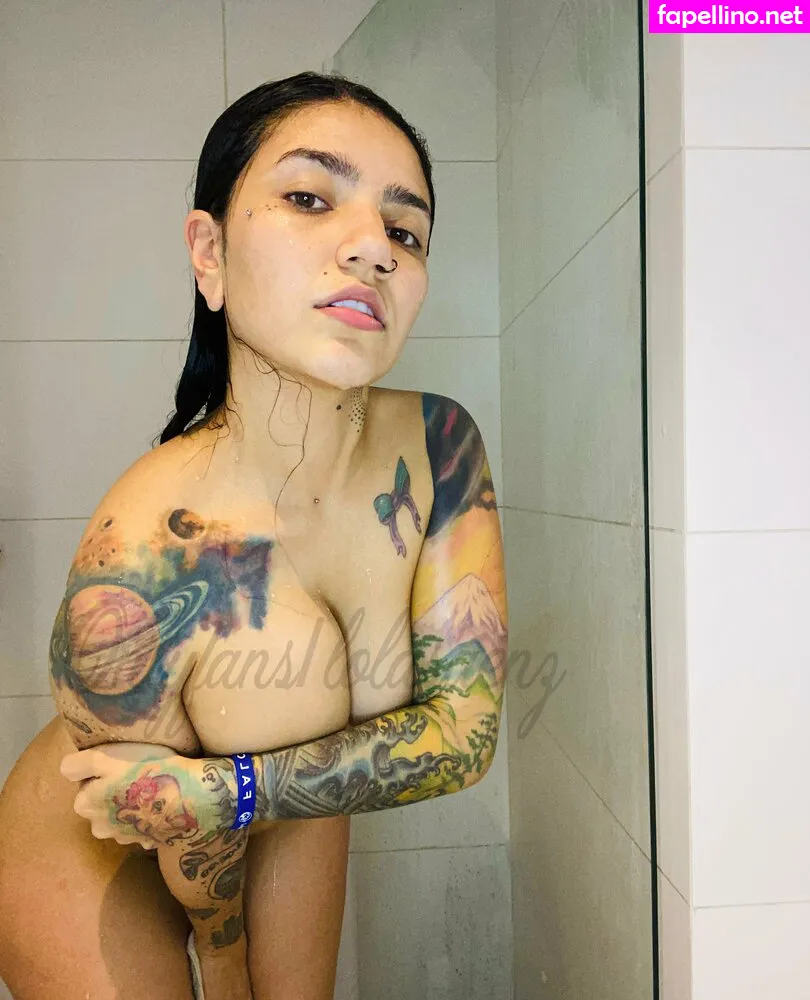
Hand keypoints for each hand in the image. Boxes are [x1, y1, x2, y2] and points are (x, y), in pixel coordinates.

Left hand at [60, 742, 207, 848]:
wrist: (189, 797)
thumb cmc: (146, 772)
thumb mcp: (108, 758)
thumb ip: (79, 763)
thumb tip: (65, 769)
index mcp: (85, 805)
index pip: (84, 785)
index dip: (101, 773)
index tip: (120, 766)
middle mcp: (98, 827)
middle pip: (100, 803)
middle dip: (112, 792)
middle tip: (134, 775)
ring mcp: (122, 838)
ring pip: (119, 815)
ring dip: (129, 805)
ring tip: (150, 789)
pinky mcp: (144, 841)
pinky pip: (140, 826)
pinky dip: (146, 817)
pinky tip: (159, 806)